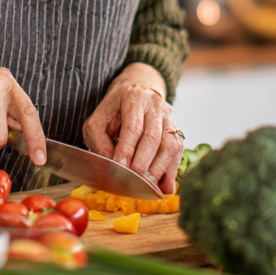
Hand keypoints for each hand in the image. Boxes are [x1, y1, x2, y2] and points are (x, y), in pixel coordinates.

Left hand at [82, 63, 183, 193]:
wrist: (136, 88)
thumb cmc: (113, 109)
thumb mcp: (97, 120)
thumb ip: (99, 141)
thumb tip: (111, 164)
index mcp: (133, 98)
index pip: (133, 127)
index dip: (127, 149)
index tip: (120, 167)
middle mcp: (155, 105)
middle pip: (153, 137)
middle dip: (143, 162)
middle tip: (134, 180)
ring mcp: (169, 117)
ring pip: (170, 145)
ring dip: (159, 168)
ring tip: (148, 185)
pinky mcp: (176, 129)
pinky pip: (178, 151)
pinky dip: (172, 170)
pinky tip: (165, 186)